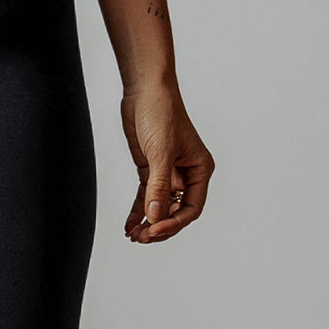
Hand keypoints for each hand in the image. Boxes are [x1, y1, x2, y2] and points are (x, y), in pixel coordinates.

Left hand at [120, 81, 214, 243]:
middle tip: (141, 238)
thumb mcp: (161, 152)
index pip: (191, 208)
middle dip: (159, 227)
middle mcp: (186, 175)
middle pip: (175, 212)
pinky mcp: (150, 170)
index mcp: (200, 170)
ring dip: (147, 224)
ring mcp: (167, 174)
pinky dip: (138, 212)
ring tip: (133, 237)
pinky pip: (145, 198)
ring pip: (159, 208)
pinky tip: (129, 226)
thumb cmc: (162, 113)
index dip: (174, 223)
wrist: (145, 90)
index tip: (155, 230)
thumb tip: (155, 217)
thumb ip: (158, 187)